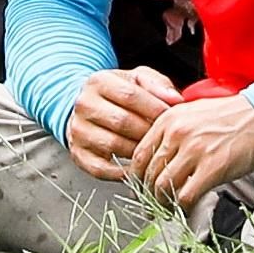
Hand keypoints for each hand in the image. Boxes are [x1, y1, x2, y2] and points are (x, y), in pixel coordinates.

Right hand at [59, 66, 178, 180]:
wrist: (90, 109)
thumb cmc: (120, 95)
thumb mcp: (137, 80)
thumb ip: (157, 84)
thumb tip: (175, 100)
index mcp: (98, 82)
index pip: (130, 95)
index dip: (155, 108)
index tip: (173, 117)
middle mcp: (84, 105)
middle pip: (122, 122)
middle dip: (149, 131)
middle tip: (167, 137)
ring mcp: (78, 131)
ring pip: (113, 145)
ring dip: (138, 152)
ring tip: (155, 151)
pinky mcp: (78, 154)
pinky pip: (102, 169)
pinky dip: (123, 173)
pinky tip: (139, 168)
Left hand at [130, 90, 253, 209]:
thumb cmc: (230, 115)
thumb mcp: (191, 113)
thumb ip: (171, 132)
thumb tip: (158, 159)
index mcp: (168, 120)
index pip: (139, 155)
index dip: (137, 177)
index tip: (141, 188)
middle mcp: (177, 134)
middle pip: (149, 174)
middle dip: (149, 195)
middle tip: (153, 204)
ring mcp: (194, 151)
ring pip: (163, 187)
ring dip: (163, 204)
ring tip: (168, 210)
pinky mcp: (212, 168)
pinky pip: (186, 196)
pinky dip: (182, 208)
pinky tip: (186, 211)